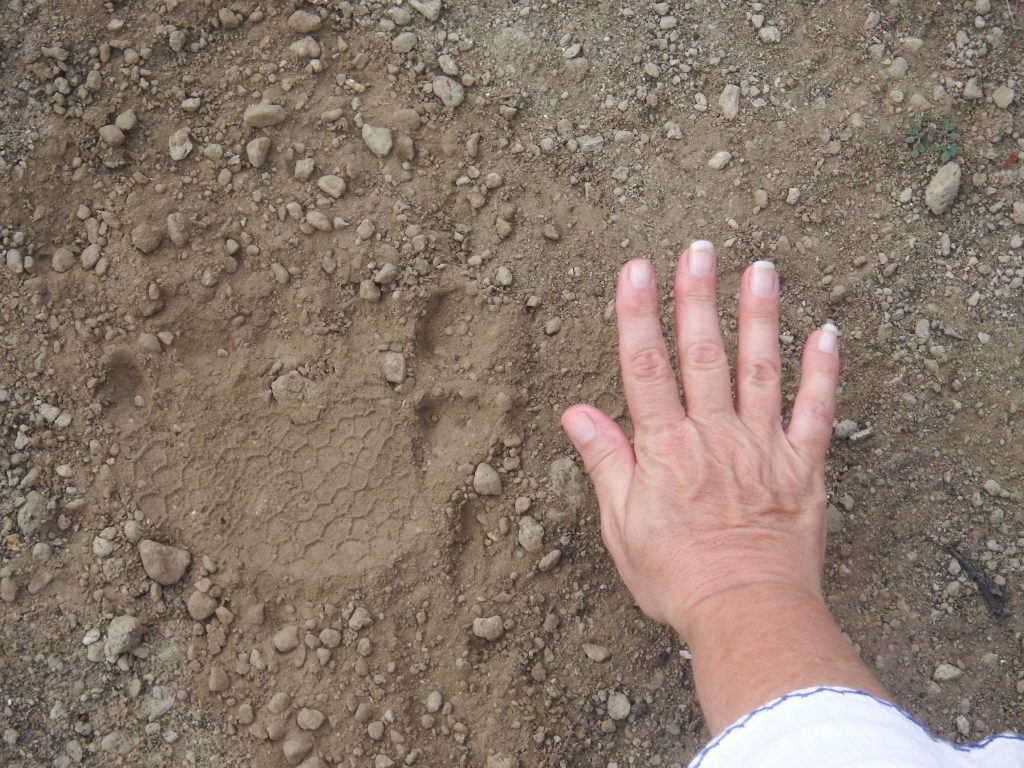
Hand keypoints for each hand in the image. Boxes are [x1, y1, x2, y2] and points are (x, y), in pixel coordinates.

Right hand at [561, 241, 839, 641]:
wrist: (747, 614)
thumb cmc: (677, 576)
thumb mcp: (621, 525)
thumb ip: (605, 461)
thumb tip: (575, 413)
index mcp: (666, 448)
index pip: (645, 368)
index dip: (637, 315)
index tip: (635, 269)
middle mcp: (715, 436)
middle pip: (703, 355)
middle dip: (698, 298)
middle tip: (699, 249)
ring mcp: (763, 448)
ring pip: (761, 370)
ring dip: (760, 318)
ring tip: (760, 270)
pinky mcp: (802, 468)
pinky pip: (816, 413)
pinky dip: (824, 374)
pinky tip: (827, 333)